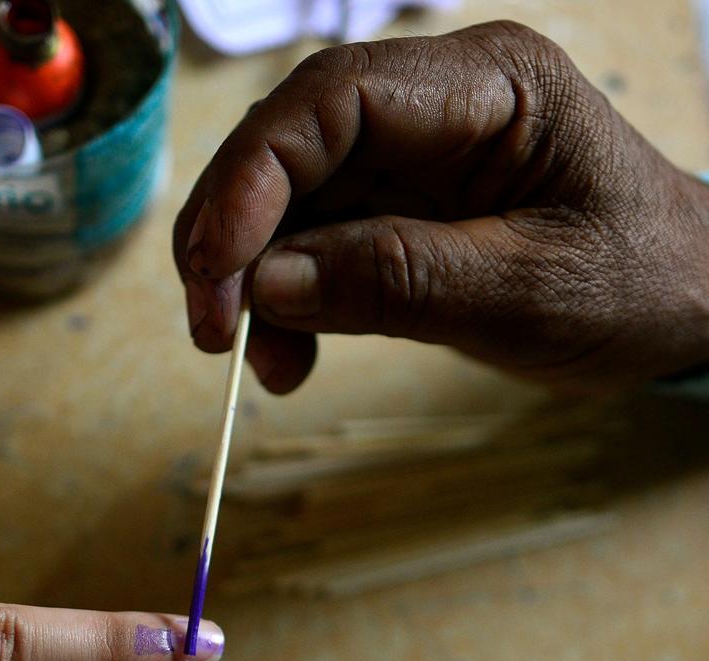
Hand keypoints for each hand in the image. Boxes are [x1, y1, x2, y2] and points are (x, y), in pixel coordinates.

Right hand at [174, 21, 708, 392]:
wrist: (680, 312)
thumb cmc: (638, 283)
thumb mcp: (528, 291)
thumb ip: (399, 280)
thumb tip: (266, 285)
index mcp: (487, 86)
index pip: (336, 98)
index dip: (256, 174)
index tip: (217, 266)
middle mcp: (432, 108)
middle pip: (290, 147)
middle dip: (234, 236)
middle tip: (211, 327)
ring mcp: (406, 160)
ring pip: (284, 203)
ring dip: (251, 283)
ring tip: (259, 361)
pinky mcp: (390, 212)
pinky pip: (308, 249)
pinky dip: (284, 305)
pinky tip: (289, 359)